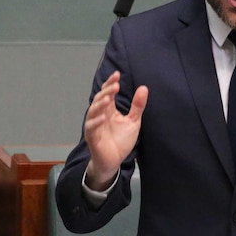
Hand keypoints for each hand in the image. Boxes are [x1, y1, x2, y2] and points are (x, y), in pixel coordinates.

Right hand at [84, 71, 147, 190]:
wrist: (114, 161)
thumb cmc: (121, 141)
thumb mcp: (133, 121)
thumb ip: (137, 106)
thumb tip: (144, 87)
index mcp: (109, 110)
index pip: (108, 93)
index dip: (111, 83)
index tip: (117, 75)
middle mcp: (100, 115)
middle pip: (100, 99)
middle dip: (106, 91)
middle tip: (115, 85)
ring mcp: (94, 125)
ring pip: (93, 111)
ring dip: (100, 104)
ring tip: (108, 97)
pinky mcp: (92, 137)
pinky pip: (91, 127)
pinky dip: (96, 122)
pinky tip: (103, 117)